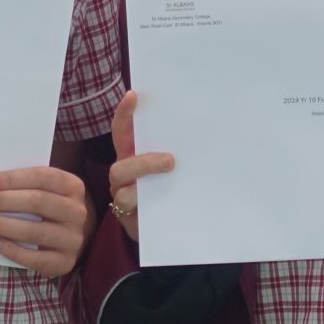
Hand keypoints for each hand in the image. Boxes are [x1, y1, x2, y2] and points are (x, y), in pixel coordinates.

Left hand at [0, 164, 89, 278]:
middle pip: (36, 202)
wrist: (77, 237)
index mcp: (73, 186)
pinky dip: (11, 249)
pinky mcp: (65, 262)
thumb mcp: (47, 190)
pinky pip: (35, 258)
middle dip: (0, 201)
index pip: (41, 177)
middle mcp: (77, 212)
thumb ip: (25, 185)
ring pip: (33, 230)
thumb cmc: (50, 207)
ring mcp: (73, 239)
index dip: (12, 179)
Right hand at [103, 91, 176, 243]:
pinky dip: (143, 204)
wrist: (165, 227)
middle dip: (143, 161)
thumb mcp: (172, 169)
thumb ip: (177, 153)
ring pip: (122, 185)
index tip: (133, 95)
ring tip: (170, 175)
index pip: (122, 131)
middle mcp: (124, 173)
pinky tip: (166, 202)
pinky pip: (128, 208)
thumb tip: (204, 131)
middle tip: (171, 160)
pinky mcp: (126, 215)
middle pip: (119, 160)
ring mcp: (122, 194)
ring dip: (144, 176)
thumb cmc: (168, 190)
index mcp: (132, 155)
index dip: (123, 114)